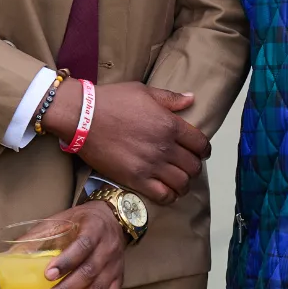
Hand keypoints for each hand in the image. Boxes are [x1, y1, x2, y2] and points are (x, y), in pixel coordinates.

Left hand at [30, 201, 127, 288]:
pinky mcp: (118, 280)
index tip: (47, 275)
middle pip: (89, 272)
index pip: (82, 246)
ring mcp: (115, 267)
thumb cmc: (80, 221)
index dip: (66, 261)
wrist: (113, 219)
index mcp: (94, 229)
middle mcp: (108, 249)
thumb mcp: (59, 220)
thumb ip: (32, 238)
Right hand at [45, 81, 207, 202]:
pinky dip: (169, 196)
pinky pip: (163, 196)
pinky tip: (166, 192)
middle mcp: (165, 147)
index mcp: (170, 124)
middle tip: (186, 166)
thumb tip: (191, 99)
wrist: (83, 117)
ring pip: (182, 183)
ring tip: (178, 181)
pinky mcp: (135, 179)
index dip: (203, 150)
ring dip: (184, 184)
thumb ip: (170, 99)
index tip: (199, 152)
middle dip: (194, 167)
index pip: (200, 144)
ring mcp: (151, 165)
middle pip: (194, 166)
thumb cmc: (112, 100)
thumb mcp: (144, 92)